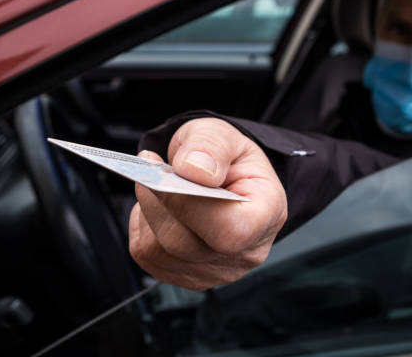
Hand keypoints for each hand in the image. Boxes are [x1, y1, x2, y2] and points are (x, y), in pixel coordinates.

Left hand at [129, 118, 286, 289]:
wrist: (227, 177)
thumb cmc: (229, 159)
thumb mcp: (223, 135)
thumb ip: (210, 146)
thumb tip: (192, 170)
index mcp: (266, 214)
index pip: (229, 230)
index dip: (190, 205)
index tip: (170, 172)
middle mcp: (246, 252)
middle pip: (184, 243)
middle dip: (158, 201)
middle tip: (152, 168)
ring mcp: (217, 271)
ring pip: (160, 252)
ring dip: (148, 213)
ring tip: (161, 187)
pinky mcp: (188, 277)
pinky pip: (149, 257)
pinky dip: (145, 228)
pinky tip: (161, 208)